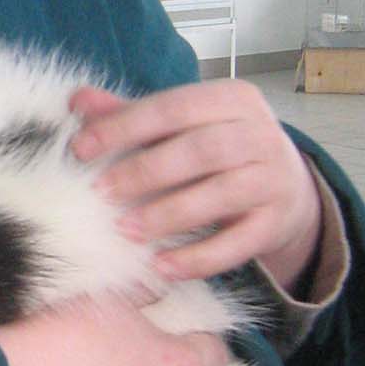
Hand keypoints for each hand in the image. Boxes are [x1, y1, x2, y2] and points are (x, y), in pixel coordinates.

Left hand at [70, 80, 321, 293]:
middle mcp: (259, 133)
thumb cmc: (217, 147)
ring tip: (125, 229)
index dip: (124, 126)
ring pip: (221, 195)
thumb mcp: (181, 124)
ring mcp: (272, 179)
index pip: (173, 107)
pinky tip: (161, 266)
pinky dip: (197, 258)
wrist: (286, 186)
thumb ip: (131, 113)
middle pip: (201, 150)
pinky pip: (237, 244)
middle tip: (101, 193)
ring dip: (168, 214)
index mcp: (231, 98)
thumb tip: (78, 101)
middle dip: (145, 171)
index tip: (80, 149)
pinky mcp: (274, 223)